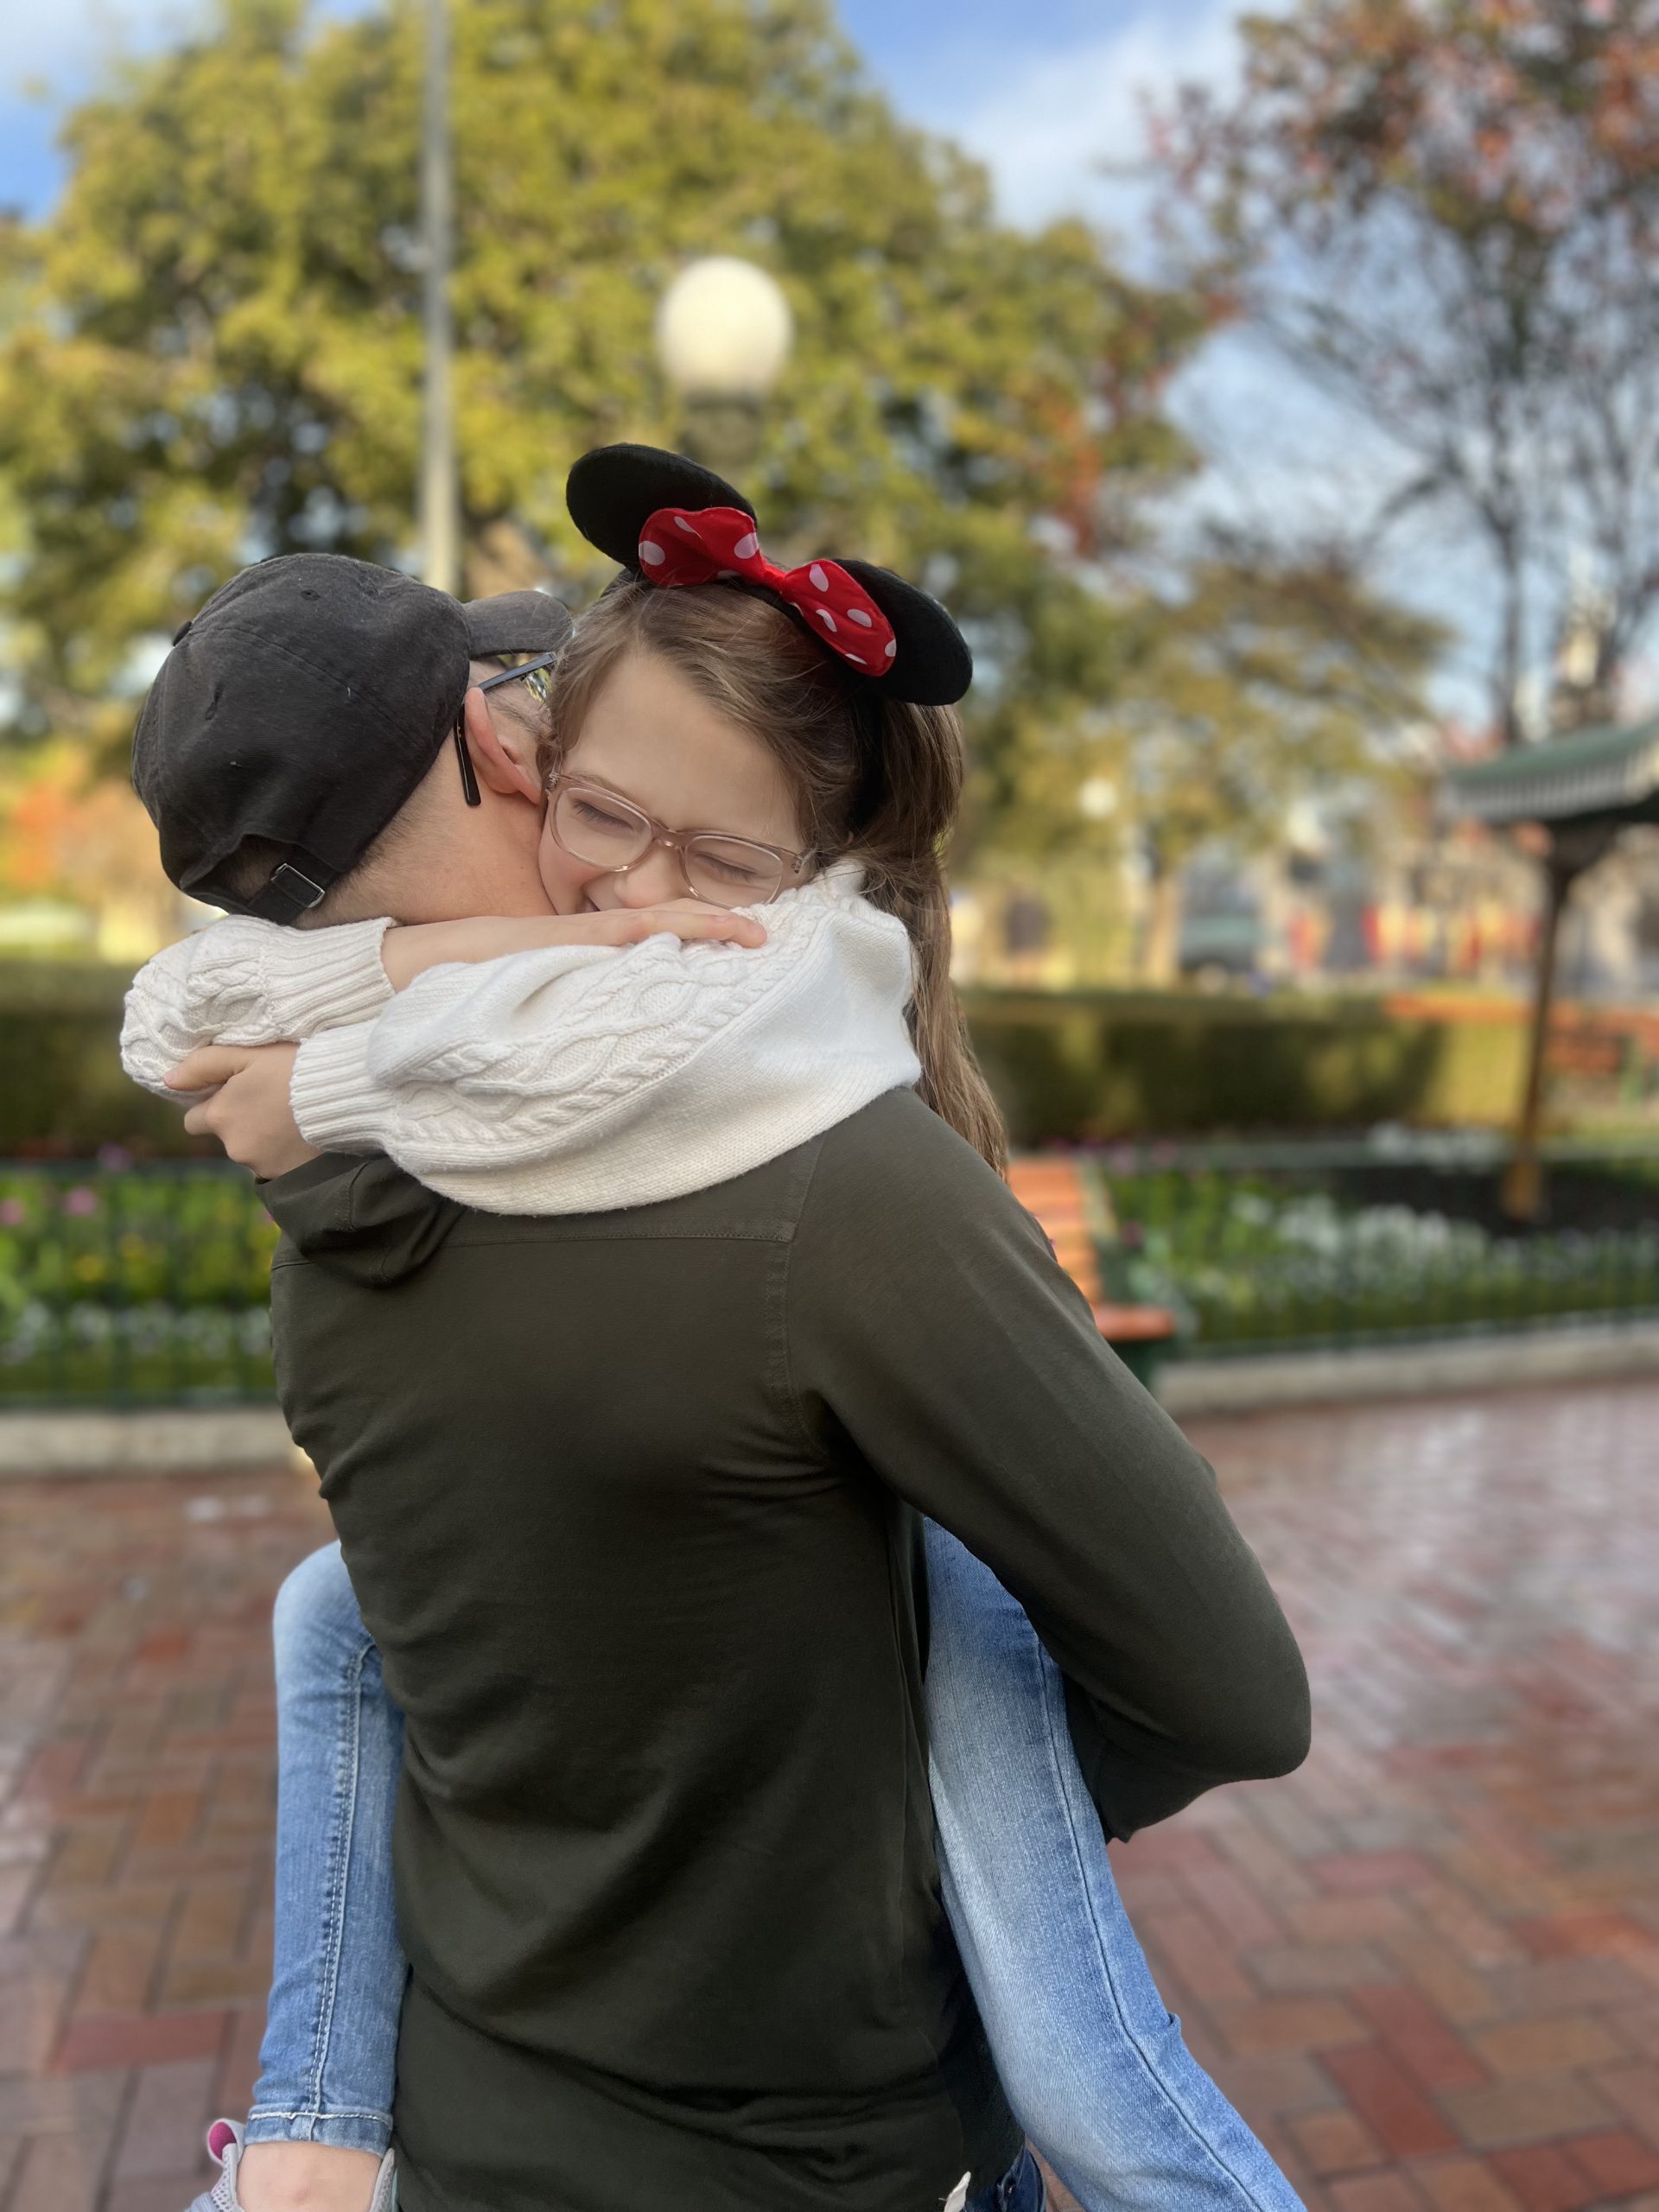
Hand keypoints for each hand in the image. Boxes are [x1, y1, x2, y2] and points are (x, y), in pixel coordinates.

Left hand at [166, 1043, 318, 1178]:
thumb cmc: (295, 1068)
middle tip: (268, 1102)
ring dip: (263, 1137)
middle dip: (239, 1123)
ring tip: (291, 1116)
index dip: (212, 1105)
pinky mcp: (286, 1176)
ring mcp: (260, 1165)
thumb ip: (204, 1064)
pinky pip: (275, 1164)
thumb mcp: (248, 1054)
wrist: (343, 1097)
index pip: (193, 1120)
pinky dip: (283, 1151)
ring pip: (250, 1151)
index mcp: (219, 1115)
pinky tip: (302, 1133)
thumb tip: (169, 1080)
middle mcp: (233, 1146)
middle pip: (225, 1137)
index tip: (235, 1094)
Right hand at [381, 905, 766, 989]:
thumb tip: (603, 1021)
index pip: (646, 933)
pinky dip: (640, 934)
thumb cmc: (453, 985)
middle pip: (657, 924)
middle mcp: (574, 936)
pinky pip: (601, 938)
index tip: (742, 938)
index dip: (695, 931)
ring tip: (744, 931)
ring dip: (693, 925)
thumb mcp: (524, 993)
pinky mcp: (540, 946)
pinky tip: (675, 932)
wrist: (395, 972)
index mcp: (574, 946)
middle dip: (711, 926)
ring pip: (640, 925)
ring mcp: (559, 939)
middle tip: (764, 934)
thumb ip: (565, 996)